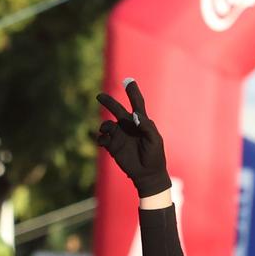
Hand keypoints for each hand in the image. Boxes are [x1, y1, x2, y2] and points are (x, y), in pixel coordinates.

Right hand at [94, 80, 170, 198]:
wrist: (147, 174)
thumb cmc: (154, 157)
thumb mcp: (154, 141)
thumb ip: (147, 127)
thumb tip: (135, 116)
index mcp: (141, 122)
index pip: (137, 104)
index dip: (132, 92)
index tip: (127, 81)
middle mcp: (128, 126)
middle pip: (117, 110)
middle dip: (108, 102)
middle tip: (99, 96)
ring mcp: (119, 136)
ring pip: (107, 124)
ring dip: (105, 125)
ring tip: (106, 130)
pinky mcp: (112, 146)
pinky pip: (102, 138)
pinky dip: (101, 138)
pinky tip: (104, 142)